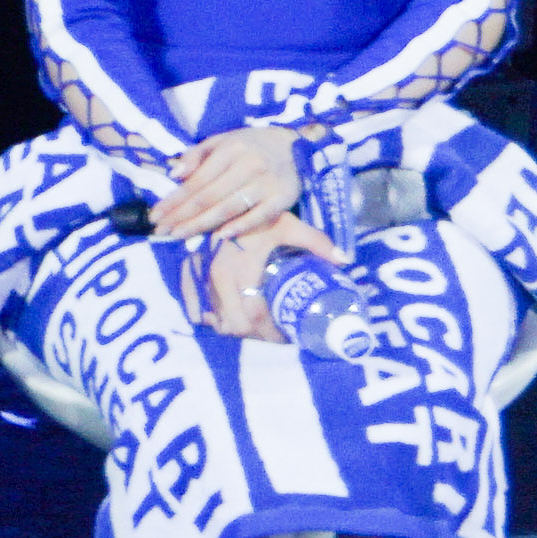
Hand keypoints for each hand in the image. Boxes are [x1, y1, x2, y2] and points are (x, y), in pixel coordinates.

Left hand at [155, 125, 304, 242]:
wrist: (294, 146)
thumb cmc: (250, 146)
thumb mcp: (223, 141)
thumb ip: (197, 155)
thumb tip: (174, 174)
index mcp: (232, 148)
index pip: (197, 181)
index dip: (174, 200)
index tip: (156, 215)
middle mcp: (249, 164)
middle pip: (209, 197)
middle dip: (182, 216)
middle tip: (161, 231)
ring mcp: (267, 182)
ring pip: (228, 208)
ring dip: (201, 225)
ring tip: (179, 235)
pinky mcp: (283, 197)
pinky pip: (258, 216)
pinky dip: (239, 227)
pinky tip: (219, 236)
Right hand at [204, 211, 345, 340]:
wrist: (222, 201)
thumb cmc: (258, 217)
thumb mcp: (288, 225)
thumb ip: (316, 242)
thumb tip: (345, 260)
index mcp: (240, 271)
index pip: (255, 316)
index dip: (273, 333)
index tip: (290, 336)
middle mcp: (217, 281)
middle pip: (235, 326)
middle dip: (258, 336)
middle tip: (279, 333)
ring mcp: (201, 281)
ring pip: (218, 322)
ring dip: (240, 328)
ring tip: (263, 326)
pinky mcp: (191, 279)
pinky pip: (201, 312)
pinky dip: (219, 320)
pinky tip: (237, 316)